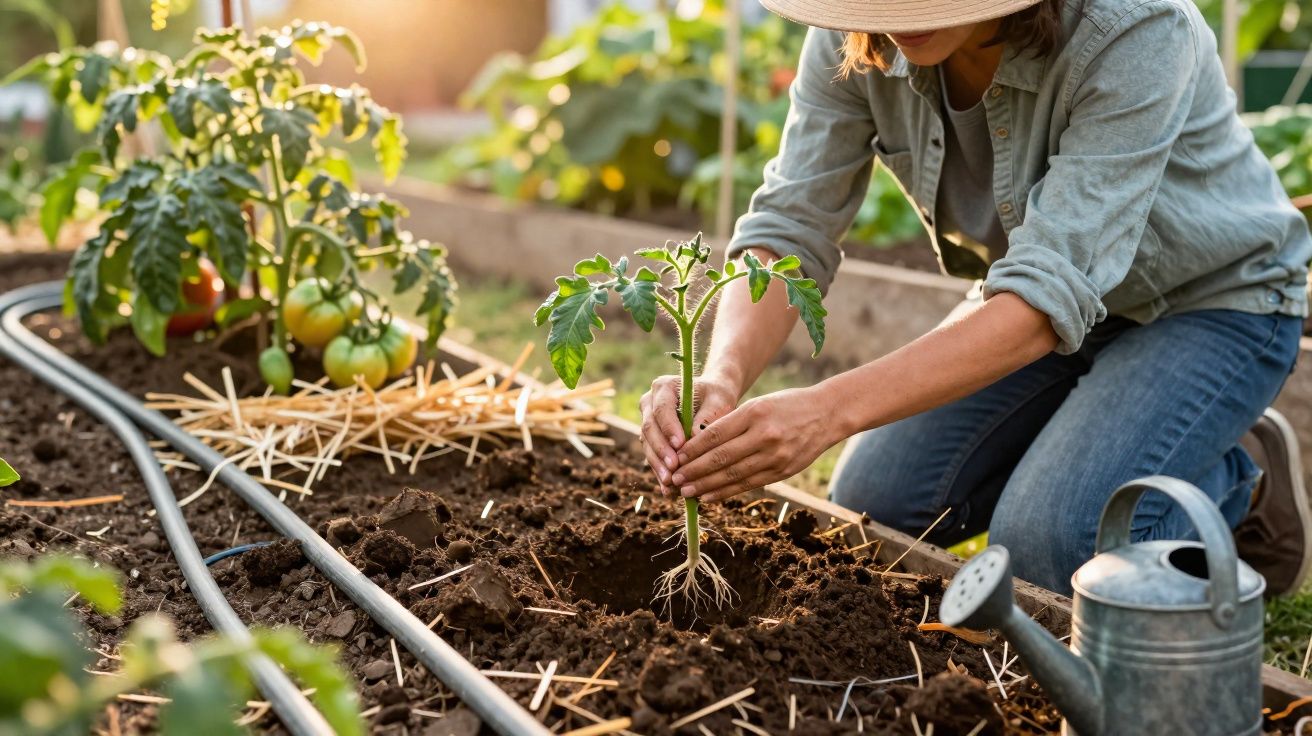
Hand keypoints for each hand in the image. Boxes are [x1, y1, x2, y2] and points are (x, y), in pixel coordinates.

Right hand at [639, 373, 739, 493]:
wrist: (712, 398)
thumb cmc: (717, 396)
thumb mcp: (719, 400)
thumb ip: (708, 415)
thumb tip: (695, 438)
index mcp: (663, 388)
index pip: (661, 409)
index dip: (668, 428)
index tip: (680, 445)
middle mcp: (649, 403)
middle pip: (649, 428)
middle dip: (661, 451)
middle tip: (674, 469)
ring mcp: (648, 421)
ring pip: (647, 445)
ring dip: (658, 465)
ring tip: (670, 483)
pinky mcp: (651, 439)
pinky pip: (653, 456)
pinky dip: (661, 472)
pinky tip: (669, 490)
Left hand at [670, 385, 841, 501]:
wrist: (827, 414)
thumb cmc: (786, 405)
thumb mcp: (758, 404)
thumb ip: (731, 423)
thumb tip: (697, 445)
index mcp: (754, 413)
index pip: (715, 434)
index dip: (693, 449)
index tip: (676, 458)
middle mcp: (765, 435)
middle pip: (721, 458)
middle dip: (694, 471)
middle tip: (675, 479)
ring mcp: (776, 456)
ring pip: (733, 475)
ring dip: (706, 486)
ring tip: (686, 491)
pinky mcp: (783, 471)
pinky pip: (748, 484)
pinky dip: (726, 492)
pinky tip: (709, 496)